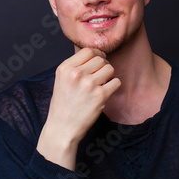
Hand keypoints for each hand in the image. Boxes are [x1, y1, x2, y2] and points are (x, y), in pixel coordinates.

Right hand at [37, 48, 120, 169]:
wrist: (62, 128)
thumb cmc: (63, 104)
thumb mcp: (62, 80)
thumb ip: (76, 66)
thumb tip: (98, 54)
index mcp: (65, 68)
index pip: (88, 50)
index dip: (96, 54)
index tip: (98, 61)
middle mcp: (76, 74)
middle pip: (100, 59)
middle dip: (103, 66)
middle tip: (99, 77)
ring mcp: (89, 84)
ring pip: (110, 69)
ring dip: (109, 76)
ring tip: (101, 85)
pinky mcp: (100, 96)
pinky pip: (116, 82)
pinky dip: (113, 87)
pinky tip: (105, 93)